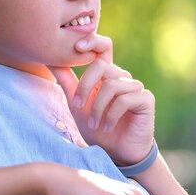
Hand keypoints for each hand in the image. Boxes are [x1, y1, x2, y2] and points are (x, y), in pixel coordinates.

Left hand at [47, 34, 154, 165]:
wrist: (117, 154)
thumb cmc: (98, 128)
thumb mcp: (77, 105)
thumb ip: (67, 82)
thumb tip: (50, 60)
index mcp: (106, 75)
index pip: (103, 47)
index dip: (92, 41)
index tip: (76, 47)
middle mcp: (122, 77)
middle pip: (101, 66)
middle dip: (84, 87)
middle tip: (77, 106)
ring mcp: (136, 87)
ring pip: (111, 85)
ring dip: (97, 107)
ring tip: (94, 125)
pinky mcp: (146, 99)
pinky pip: (124, 99)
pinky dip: (111, 115)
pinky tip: (107, 127)